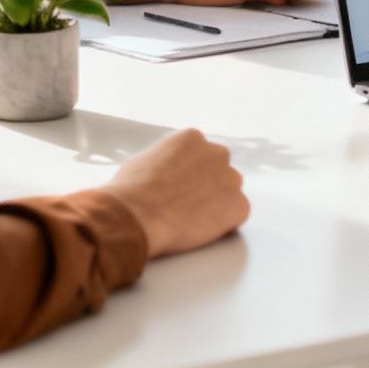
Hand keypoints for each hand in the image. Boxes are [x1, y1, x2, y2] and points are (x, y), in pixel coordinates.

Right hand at [106, 129, 248, 256]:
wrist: (136, 215)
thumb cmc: (130, 191)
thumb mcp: (143, 160)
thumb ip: (165, 161)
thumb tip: (165, 172)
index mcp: (192, 138)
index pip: (201, 154)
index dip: (191, 174)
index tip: (182, 187)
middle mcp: (217, 153)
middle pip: (220, 169)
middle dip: (208, 185)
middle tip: (189, 204)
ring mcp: (231, 178)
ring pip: (230, 191)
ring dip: (217, 203)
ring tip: (191, 219)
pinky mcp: (238, 205)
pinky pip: (237, 214)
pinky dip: (224, 224)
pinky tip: (200, 229)